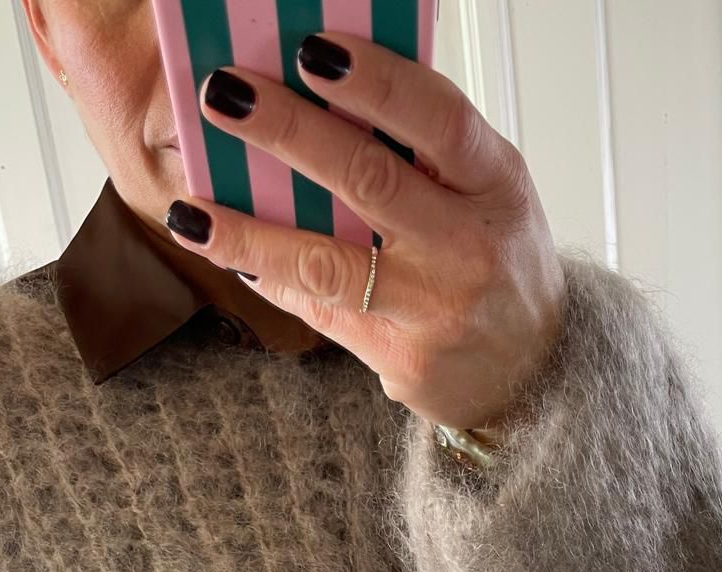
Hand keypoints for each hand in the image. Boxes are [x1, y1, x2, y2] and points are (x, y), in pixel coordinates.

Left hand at [164, 32, 566, 433]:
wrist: (531, 373)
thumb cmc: (495, 258)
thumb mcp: (487, 191)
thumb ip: (427, 146)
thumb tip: (325, 80)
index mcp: (496, 184)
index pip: (438, 119)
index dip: (374, 82)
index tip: (311, 48)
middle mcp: (468, 246)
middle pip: (369, 180)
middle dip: (288, 132)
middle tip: (224, 95)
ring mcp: (433, 310)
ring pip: (327, 263)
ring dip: (250, 233)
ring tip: (191, 209)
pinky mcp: (400, 358)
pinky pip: (319, 311)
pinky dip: (269, 277)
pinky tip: (226, 249)